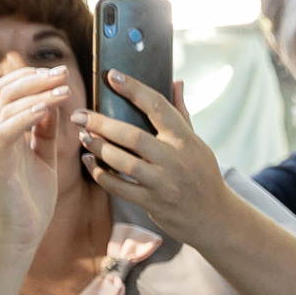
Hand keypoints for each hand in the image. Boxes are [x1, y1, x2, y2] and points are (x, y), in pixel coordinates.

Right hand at [0, 65, 72, 251]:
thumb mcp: (45, 158)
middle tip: (63, 72)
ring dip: (36, 92)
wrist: (21, 233)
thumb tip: (54, 103)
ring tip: (63, 87)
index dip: (32, 77)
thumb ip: (47, 132)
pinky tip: (46, 109)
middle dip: (35, 77)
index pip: (11, 91)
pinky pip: (7, 130)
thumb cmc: (32, 199)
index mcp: (7, 132)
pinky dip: (26, 116)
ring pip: (5, 106)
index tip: (60, 73)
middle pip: (5, 90)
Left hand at [75, 72, 234, 243]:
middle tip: (80, 115)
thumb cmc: (203, 176)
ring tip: (83, 136)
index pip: (158, 106)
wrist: (215, 218)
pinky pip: (119, 188)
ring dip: (99, 148)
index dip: (134, 89)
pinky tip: (90, 162)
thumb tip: (175, 81)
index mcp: (186, 140)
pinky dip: (100, 174)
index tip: (112, 76)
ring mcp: (163, 183)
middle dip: (101, 123)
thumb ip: (182, 114)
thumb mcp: (198, 144)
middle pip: (133, 136)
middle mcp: (175, 160)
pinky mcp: (153, 203)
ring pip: (123, 162)